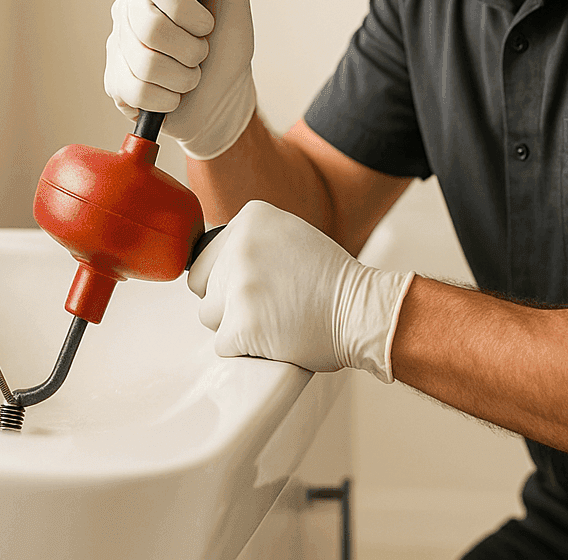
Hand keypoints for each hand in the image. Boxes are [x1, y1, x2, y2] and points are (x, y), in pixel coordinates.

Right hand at [104, 0, 256, 159]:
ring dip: (184, 78)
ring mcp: (117, 45)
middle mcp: (128, 8)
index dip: (183, 8)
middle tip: (201, 54)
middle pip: (150, 28)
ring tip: (189, 75)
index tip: (206, 25)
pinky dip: (168, 99)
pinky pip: (137, 92)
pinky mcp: (114, 82)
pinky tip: (172, 93)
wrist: (221, 99)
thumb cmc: (227, 46)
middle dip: (191, 50)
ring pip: (146, 64)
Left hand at [187, 201, 414, 383]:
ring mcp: (240, 284)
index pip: (206, 255)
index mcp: (251, 217)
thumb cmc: (332, 281)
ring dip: (235, 324)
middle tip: (269, 302)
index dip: (230, 275)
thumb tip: (212, 260)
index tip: (265, 281)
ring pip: (209, 315)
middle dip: (228, 299)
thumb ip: (251, 241)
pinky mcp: (241, 324)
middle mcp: (241, 244)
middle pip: (203, 285)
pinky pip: (222, 344)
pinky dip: (246, 349)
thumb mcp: (290, 236)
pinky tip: (276, 337)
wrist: (364, 312)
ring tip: (274, 318)